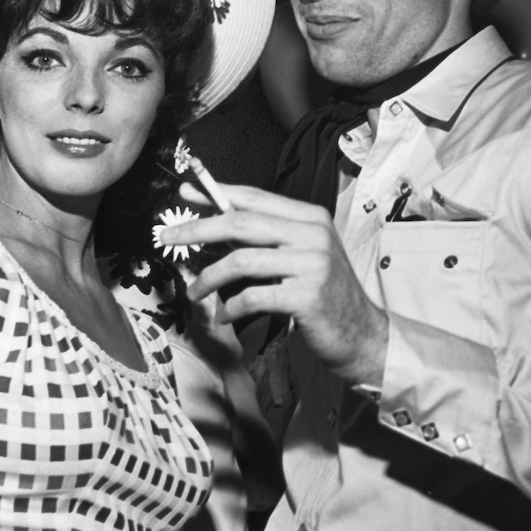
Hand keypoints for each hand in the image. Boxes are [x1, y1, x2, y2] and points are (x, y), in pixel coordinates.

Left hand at [162, 183, 388, 388]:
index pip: (255, 197)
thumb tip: (216, 223)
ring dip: (209, 277)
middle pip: (241, 222)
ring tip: (195, 292)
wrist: (363, 336)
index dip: (217, 194)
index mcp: (311, 218)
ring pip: (241, 260)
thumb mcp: (302, 257)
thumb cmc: (326, 297)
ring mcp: (312, 264)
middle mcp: (313, 234)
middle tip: (167, 237)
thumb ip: (268, 238)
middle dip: (198, 228)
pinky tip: (224, 316)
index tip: (186, 193)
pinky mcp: (306, 296)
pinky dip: (231, 307)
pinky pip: (253, 296)